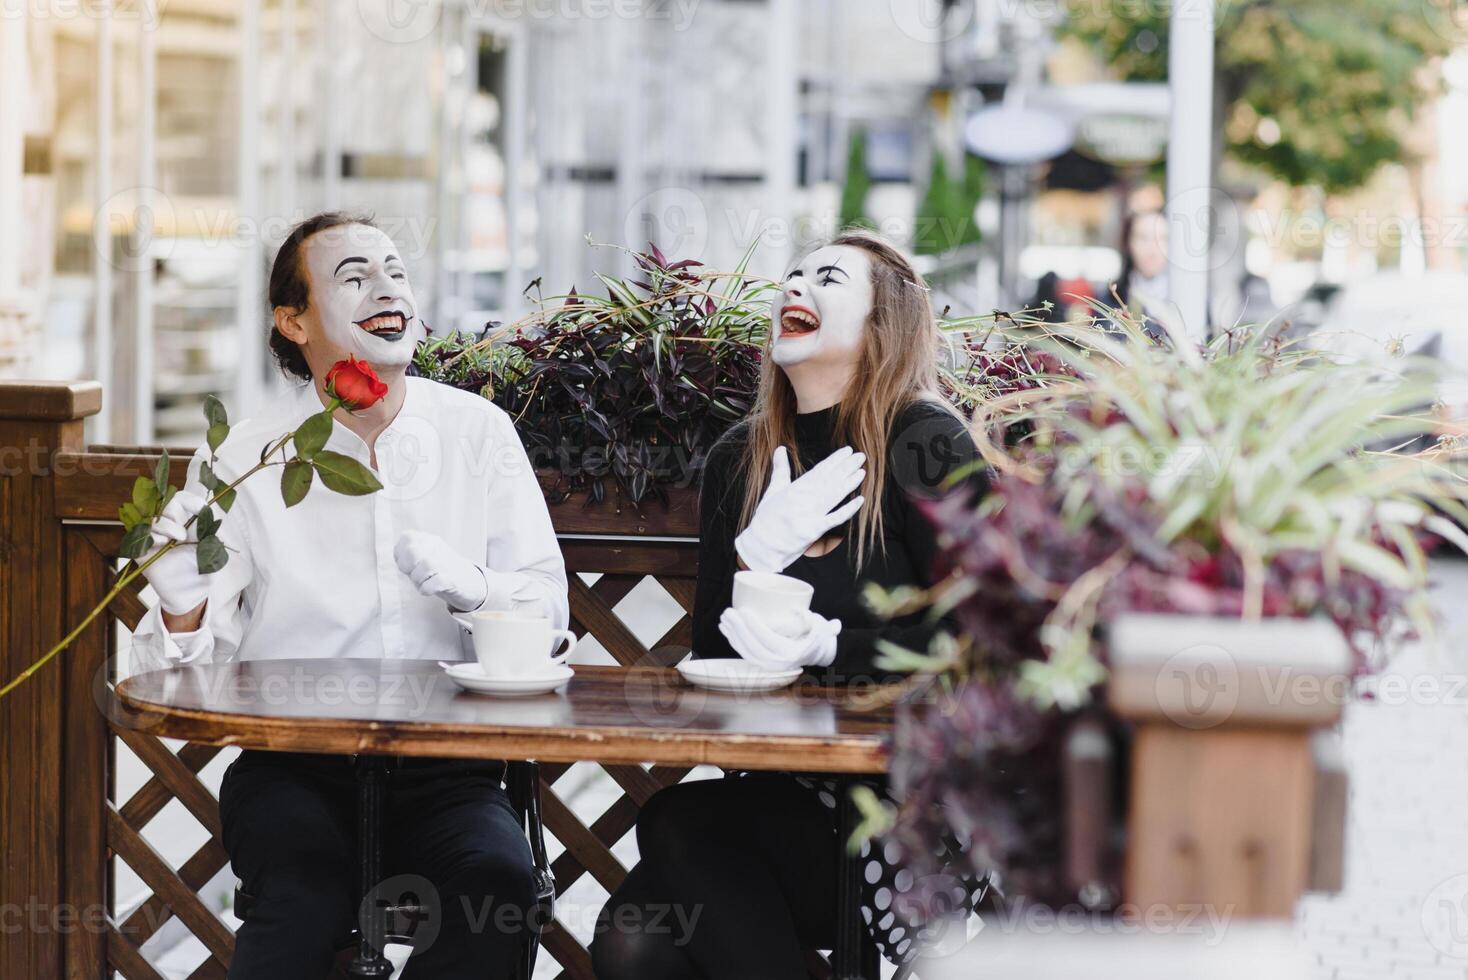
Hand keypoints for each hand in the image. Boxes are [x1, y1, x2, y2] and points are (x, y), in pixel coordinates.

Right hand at [140, 490, 211, 615]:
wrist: (191, 590)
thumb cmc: (200, 566)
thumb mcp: (210, 544)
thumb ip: (208, 527)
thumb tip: (207, 511)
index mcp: (183, 520)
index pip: (181, 498)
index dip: (190, 500)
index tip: (202, 508)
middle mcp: (166, 524)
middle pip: (164, 503)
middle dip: (176, 512)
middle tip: (186, 529)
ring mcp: (152, 536)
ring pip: (152, 517)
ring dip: (167, 525)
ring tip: (180, 538)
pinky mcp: (141, 549)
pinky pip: (141, 535)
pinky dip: (153, 536)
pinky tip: (164, 543)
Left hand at [393, 530, 488, 612]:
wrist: (468, 582)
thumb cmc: (439, 570)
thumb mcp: (423, 556)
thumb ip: (408, 555)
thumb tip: (398, 556)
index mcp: (428, 539)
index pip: (406, 538)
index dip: (401, 555)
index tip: (408, 565)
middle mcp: (437, 548)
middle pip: (413, 551)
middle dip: (408, 567)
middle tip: (413, 574)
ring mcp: (446, 563)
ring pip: (424, 566)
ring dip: (418, 579)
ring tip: (422, 583)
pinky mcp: (452, 580)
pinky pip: (434, 583)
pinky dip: (426, 588)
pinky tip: (428, 590)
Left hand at [718, 606, 839, 670]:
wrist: (819, 653)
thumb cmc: (818, 634)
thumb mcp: (821, 625)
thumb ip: (814, 620)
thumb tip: (801, 613)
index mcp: (792, 654)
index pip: (768, 639)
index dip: (753, 626)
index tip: (743, 610)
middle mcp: (779, 664)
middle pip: (752, 646)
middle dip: (737, 629)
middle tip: (728, 612)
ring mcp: (770, 667)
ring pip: (746, 652)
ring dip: (732, 636)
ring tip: (724, 619)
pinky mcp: (764, 665)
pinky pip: (746, 655)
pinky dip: (734, 642)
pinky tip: (726, 630)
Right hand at [734, 446, 865, 572]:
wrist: (761, 545)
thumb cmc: (766, 519)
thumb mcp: (772, 491)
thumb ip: (780, 469)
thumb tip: (780, 449)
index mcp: (794, 489)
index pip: (819, 470)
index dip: (834, 460)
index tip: (847, 451)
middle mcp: (804, 500)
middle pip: (829, 480)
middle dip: (846, 468)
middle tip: (860, 457)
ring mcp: (810, 515)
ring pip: (834, 496)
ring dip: (849, 483)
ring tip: (861, 472)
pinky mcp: (814, 531)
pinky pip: (834, 519)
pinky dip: (848, 510)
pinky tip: (859, 500)